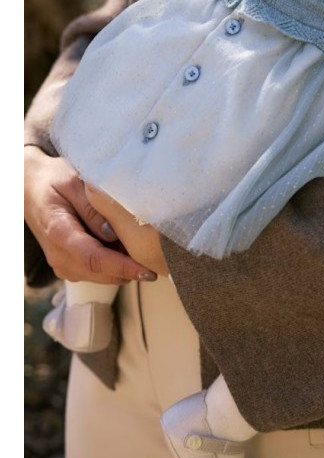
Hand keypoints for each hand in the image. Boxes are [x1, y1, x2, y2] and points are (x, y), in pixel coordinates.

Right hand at [24, 146, 157, 283]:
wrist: (30, 187)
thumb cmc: (53, 180)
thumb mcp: (74, 183)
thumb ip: (94, 208)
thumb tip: (114, 233)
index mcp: (59, 232)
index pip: (94, 259)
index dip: (123, 267)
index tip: (148, 270)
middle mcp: (59, 255)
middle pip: (100, 273)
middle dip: (130, 270)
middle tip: (159, 259)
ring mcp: (62, 263)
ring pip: (101, 277)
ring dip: (123, 268)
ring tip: (145, 250)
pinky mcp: (69, 265)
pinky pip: (96, 272)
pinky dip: (114, 265)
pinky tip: (126, 247)